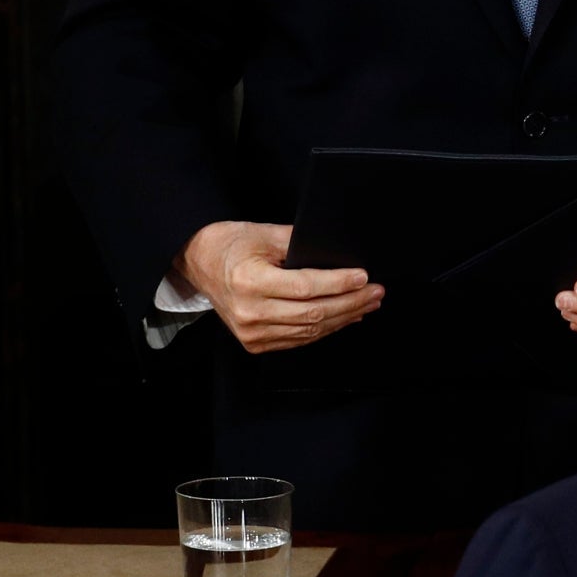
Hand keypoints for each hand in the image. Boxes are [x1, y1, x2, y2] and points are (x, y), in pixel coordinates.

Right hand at [177, 221, 382, 354]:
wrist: (200, 263)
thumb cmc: (231, 245)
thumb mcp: (265, 233)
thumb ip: (301, 243)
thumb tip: (339, 254)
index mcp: (249, 282)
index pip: (305, 288)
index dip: (339, 283)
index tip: (364, 276)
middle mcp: (249, 312)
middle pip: (312, 313)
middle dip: (351, 303)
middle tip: (376, 292)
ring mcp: (251, 332)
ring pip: (309, 330)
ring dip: (344, 318)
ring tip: (368, 303)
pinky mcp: (255, 343)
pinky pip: (299, 339)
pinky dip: (325, 329)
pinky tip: (346, 317)